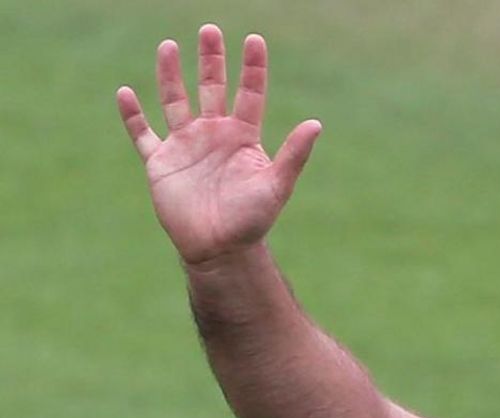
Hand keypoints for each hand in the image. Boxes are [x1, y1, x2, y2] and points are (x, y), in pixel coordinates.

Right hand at [118, 24, 321, 265]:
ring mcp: (186, 146)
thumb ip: (294, 154)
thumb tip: (316, 123)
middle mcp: (214, 135)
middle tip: (209, 29)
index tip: (254, 39)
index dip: (252, 67)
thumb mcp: (276, 185)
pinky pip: (142, 133)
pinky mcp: (160, 162)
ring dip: (170, 75)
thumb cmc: (252, 220)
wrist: (219, 249)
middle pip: (211, 87)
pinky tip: (126, 92)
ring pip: (175, 101)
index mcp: (243, 137)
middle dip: (211, 59)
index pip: (250, 93)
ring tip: (168, 45)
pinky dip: (133, 115)